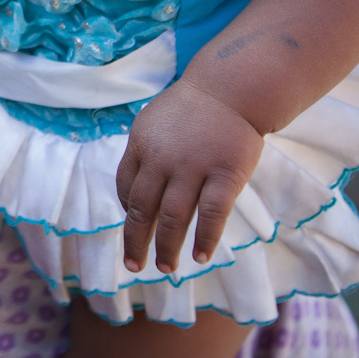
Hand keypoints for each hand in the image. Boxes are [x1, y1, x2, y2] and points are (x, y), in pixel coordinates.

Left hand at [116, 80, 262, 275]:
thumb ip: (144, 157)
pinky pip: (211, 215)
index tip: (136, 229)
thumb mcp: (154, 124)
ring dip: (167, 247)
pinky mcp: (225, 174)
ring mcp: (194, 167)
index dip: (129, 213)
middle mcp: (162, 159)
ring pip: (173, 218)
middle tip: (134, 266)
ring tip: (165, 268)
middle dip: (136, 242)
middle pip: (142, 209)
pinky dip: (205, 239)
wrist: (232, 88)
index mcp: (141, 145)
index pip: (126, 188)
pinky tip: (201, 257)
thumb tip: (133, 198)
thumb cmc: (192, 109)